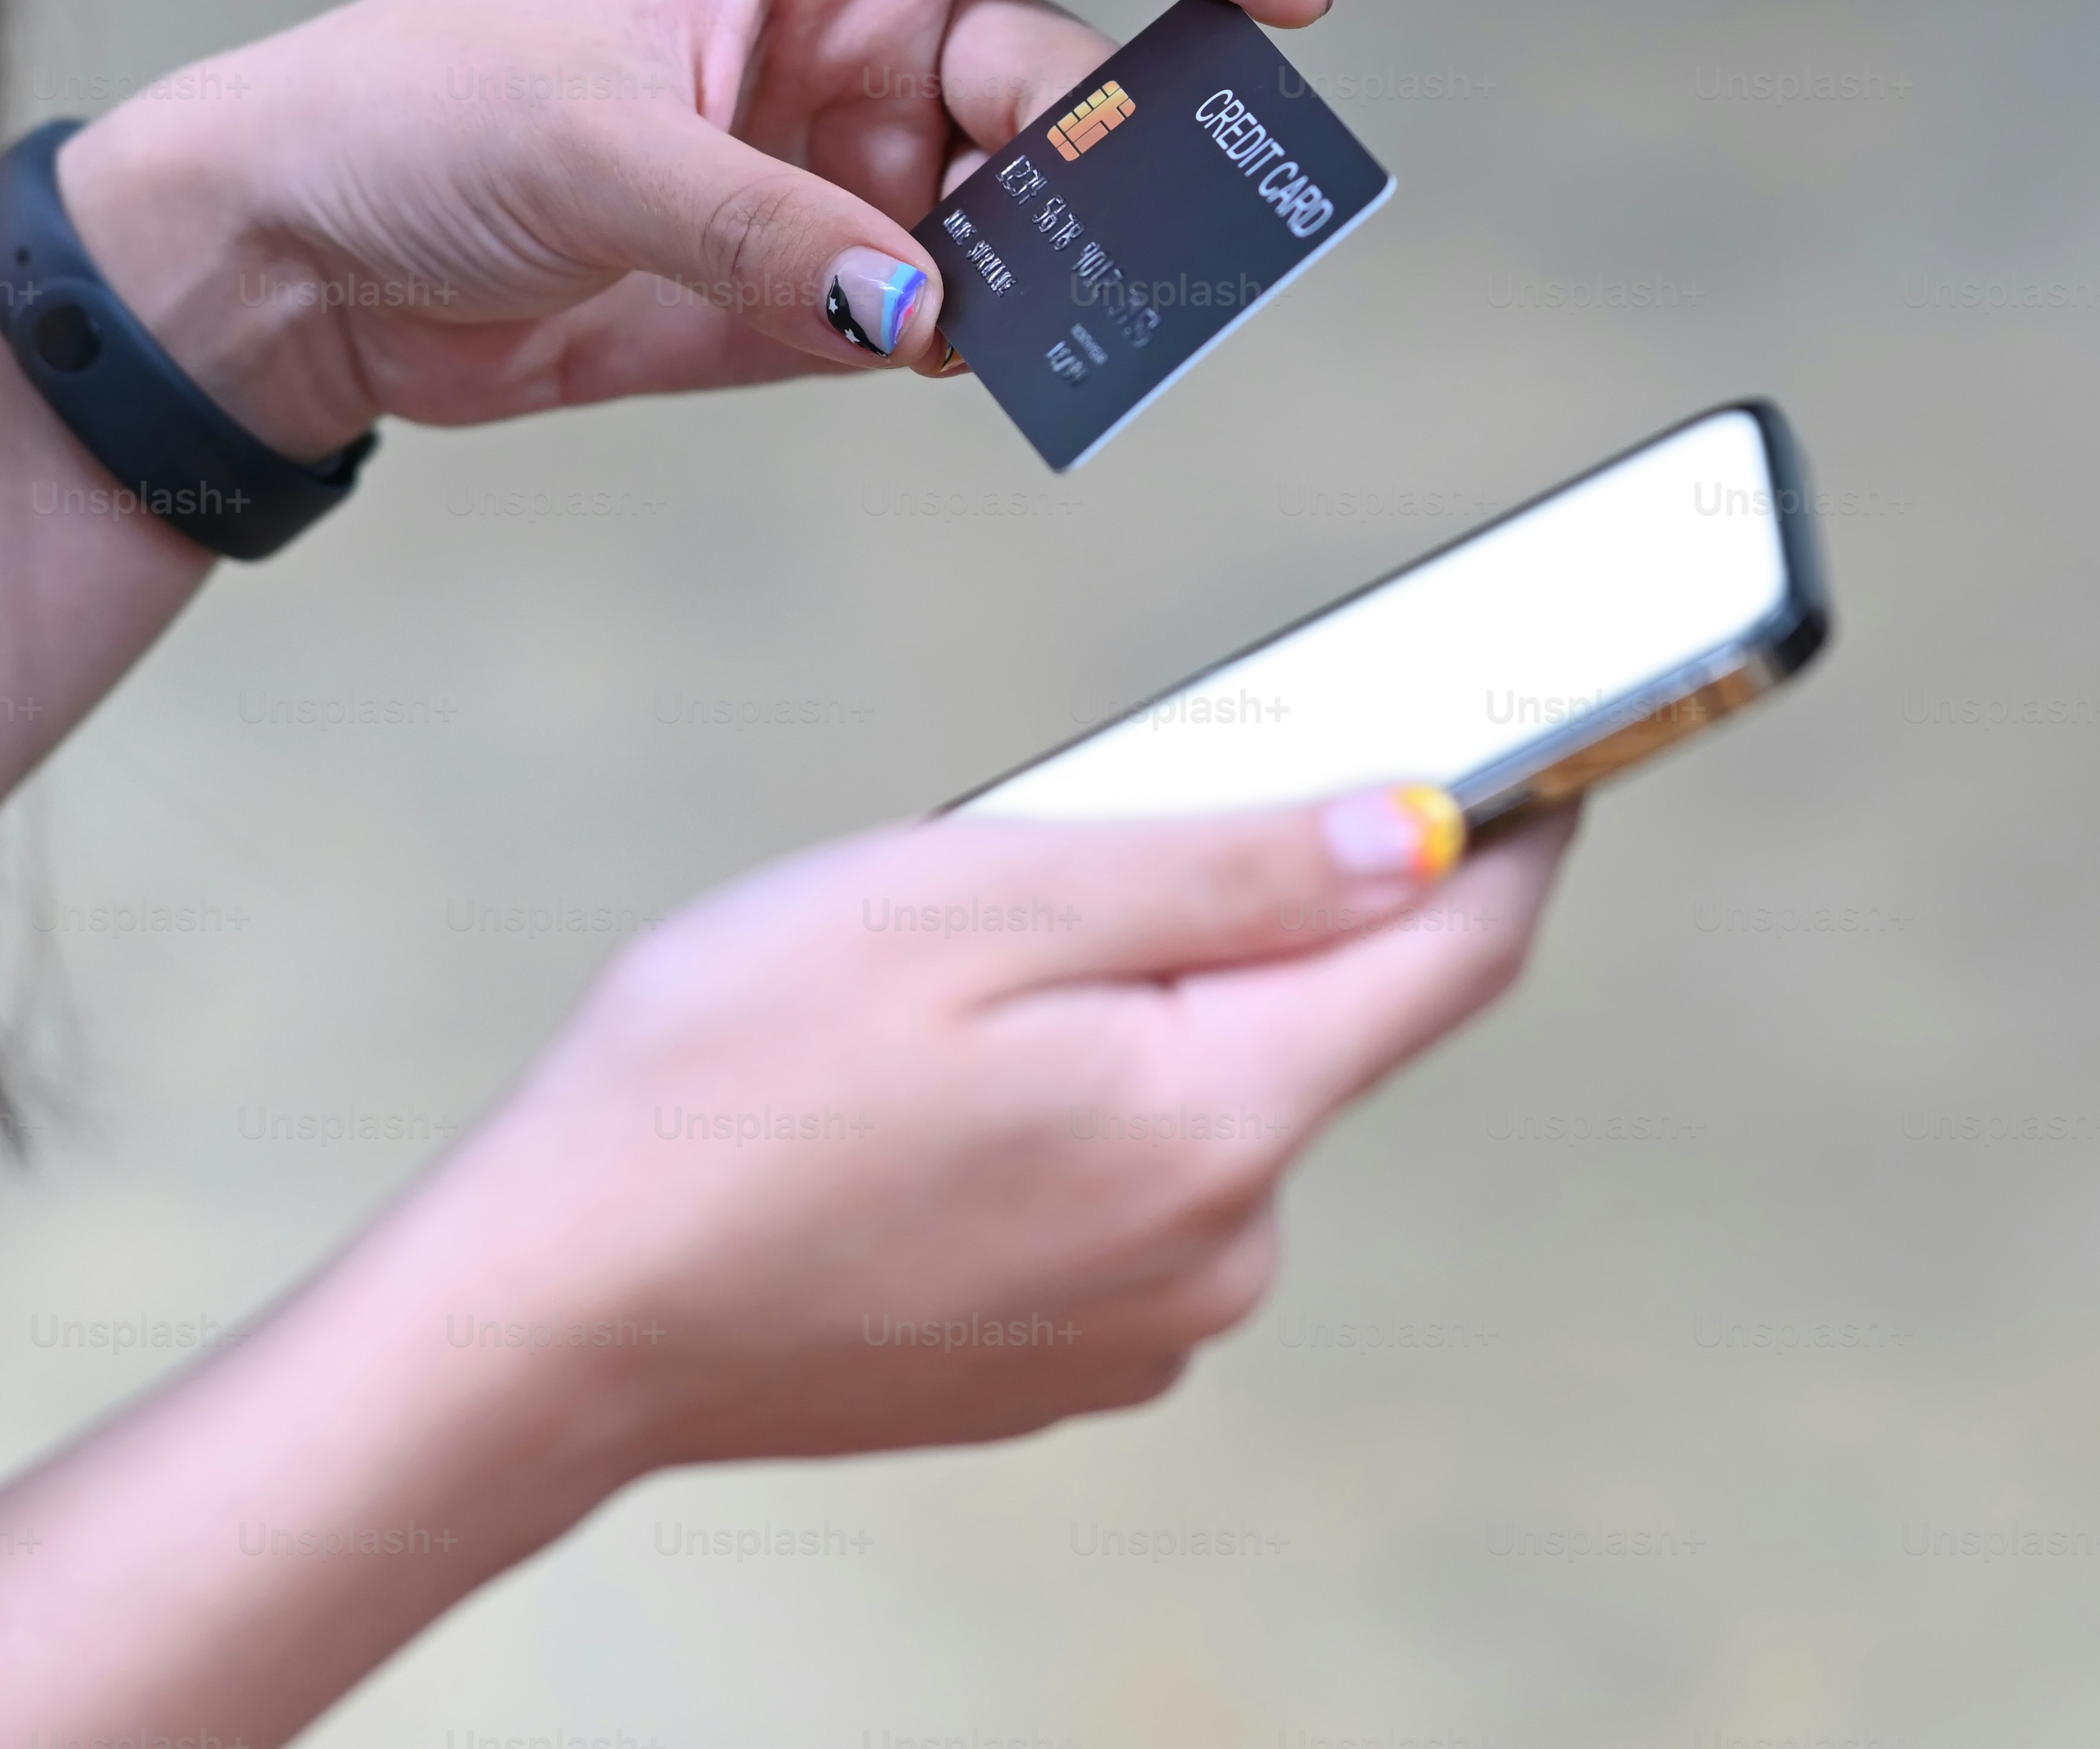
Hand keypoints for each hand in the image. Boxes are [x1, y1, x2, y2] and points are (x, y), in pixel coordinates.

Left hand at [56, 0, 1336, 455]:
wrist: (305, 261)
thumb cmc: (419, 118)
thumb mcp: (588, 146)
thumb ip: (767, 228)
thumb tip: (921, 302)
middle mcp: (871, 24)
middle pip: (1067, 77)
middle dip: (1126, 156)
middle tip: (1174, 239)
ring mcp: (862, 158)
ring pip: (1039, 205)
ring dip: (1080, 265)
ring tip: (1108, 322)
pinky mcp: (840, 286)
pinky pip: (972, 311)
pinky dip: (1008, 344)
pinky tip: (1011, 365)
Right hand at [396, 789, 1572, 1474]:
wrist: (550, 1319)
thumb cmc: (720, 1087)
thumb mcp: (974, 900)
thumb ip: (1227, 869)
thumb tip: (1423, 830)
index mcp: (1217, 1123)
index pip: (1457, 953)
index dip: (1515, 828)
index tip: (1549, 740)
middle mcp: (1218, 1252)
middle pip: (1316, 1025)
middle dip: (1232, 916)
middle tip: (1048, 858)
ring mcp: (1144, 1324)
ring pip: (1210, 1104)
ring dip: (1132, 1018)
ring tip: (941, 1003)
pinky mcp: (1067, 1358)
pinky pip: (1130, 1190)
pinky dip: (1072, 1114)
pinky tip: (926, 1100)